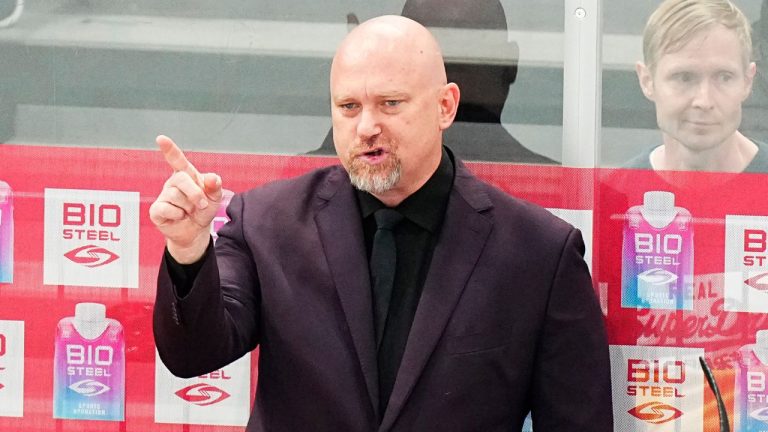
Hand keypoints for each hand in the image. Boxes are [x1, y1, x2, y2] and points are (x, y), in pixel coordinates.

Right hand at [149, 135, 222, 262]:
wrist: (196, 231)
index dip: (169, 149)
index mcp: (186, 175)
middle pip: (180, 179)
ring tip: (189, 211)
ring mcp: (163, 195)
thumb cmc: (204, 210)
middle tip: (202, 205)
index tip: (161, 138)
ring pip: (175, 195)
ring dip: (188, 207)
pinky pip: (166, 208)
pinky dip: (178, 214)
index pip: (177, 160)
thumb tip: (212, 178)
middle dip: (195, 193)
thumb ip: (215, 186)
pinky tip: (179, 216)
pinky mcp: (156, 210)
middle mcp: (173, 182)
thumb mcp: (215, 198)